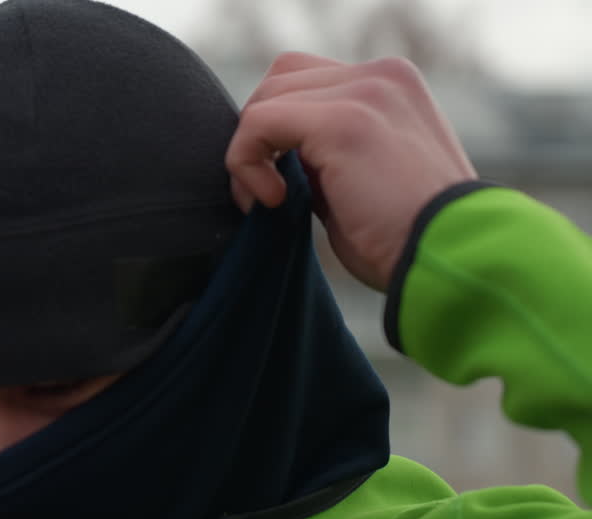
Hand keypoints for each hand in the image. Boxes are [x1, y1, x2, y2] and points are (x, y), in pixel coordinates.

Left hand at [226, 53, 477, 291]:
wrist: (453, 261)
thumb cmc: (407, 240)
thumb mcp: (361, 181)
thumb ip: (322, 155)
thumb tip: (271, 156)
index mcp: (390, 87)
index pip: (304, 81)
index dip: (276, 132)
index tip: (281, 188)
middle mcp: (381, 76)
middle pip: (278, 81)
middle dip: (259, 140)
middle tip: (265, 196)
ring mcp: (366, 92)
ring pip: (265, 98)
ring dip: (249, 152)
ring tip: (271, 202)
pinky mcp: (345, 120)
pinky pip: (259, 123)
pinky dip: (246, 163)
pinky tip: (274, 200)